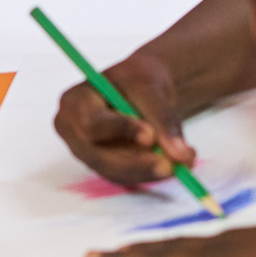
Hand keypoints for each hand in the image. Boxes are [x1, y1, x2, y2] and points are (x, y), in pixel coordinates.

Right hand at [53, 55, 194, 186]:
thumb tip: (181, 155)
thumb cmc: (138, 79)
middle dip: (136, 163)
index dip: (120, 130)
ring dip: (147, 172)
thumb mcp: (150, 87)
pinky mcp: (103, 166)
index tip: (150, 135)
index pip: (92, 122)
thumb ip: (164, 119)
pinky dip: (148, 174)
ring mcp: (87, 152)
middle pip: (99, 156)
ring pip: (115, 171)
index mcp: (74, 102)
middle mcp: (74, 132)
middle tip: (170, 166)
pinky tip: (172, 166)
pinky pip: (125, 177)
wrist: (140, 88)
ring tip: (180, 164)